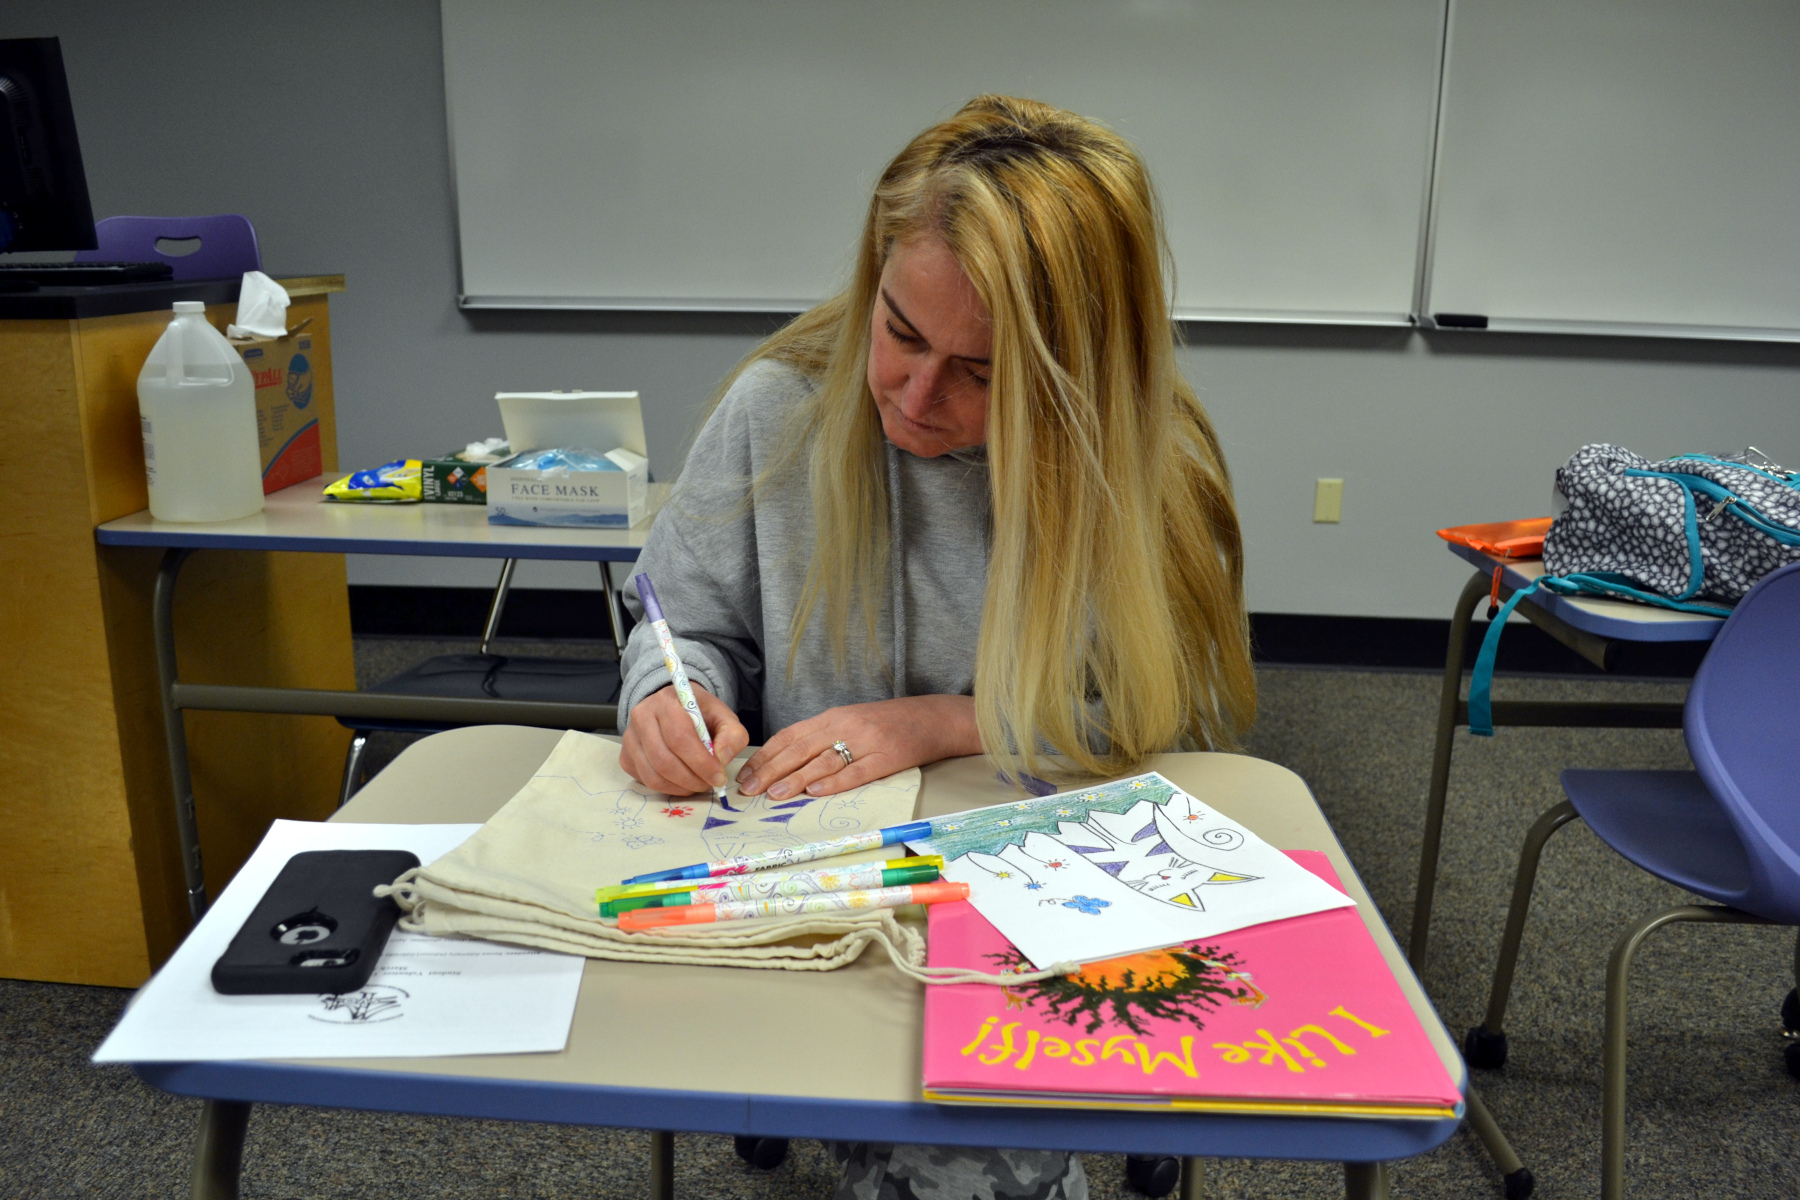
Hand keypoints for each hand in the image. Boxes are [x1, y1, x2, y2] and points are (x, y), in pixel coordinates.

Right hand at [620, 683, 749, 795]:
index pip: (680, 738)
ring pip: (653, 775)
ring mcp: (630, 738)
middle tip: (710, 785)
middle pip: (664, 760)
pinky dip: (667, 788)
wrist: (675, 707)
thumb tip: (721, 759)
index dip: (701, 763)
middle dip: (692, 780)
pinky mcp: (626, 756)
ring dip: (680, 788)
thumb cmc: (700, 713)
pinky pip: (645, 781)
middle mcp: (642, 717)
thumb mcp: (724, 717)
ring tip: (698, 784)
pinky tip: (682, 781)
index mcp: (667, 701)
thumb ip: (732, 735)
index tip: (718, 777)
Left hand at [736, 695, 980, 800]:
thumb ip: (822, 738)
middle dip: (771, 769)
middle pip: (800, 748)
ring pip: (823, 761)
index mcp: (833, 717)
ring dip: (795, 778)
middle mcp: (845, 726)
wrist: (932, 718)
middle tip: (749, 789)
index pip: (790, 736)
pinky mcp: (886, 757)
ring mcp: (866, 741)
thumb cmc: (888, 723)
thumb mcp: (851, 722)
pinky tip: (815, 792)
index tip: (746, 774)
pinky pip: (856, 772)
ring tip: (774, 793)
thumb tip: (786, 763)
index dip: (766, 756)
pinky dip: (834, 782)